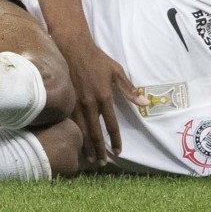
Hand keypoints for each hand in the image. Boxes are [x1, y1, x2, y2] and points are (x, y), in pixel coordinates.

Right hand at [61, 41, 147, 165]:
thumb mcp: (117, 71)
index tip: (118, 152)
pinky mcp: (65, 101)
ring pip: (81, 131)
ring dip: (86, 147)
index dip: (115, 141)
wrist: (73, 48)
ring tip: (89, 160)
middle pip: (95, 133)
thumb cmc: (97, 59)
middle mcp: (90, 104)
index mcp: (104, 97)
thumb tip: (145, 102)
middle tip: (101, 163)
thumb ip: (129, 89)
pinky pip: (70, 123)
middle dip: (99, 150)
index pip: (111, 125)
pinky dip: (74, 135)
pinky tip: (75, 143)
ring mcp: (76, 103)